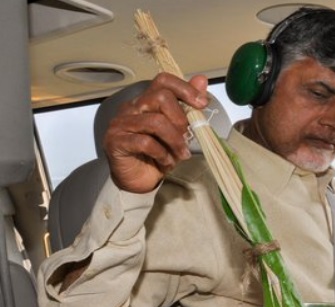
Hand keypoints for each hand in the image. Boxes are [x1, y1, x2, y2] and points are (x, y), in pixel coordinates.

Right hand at [103, 72, 208, 192]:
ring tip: (182, 154)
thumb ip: (187, 106)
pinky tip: (166, 161)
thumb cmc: (158, 154)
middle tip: (188, 138)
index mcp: (146, 101)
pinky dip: (161, 153)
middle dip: (181, 119)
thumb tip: (201, 80)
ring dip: (174, 140)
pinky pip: (144, 142)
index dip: (185, 89)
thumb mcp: (178, 131)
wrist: (139, 181)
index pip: (164, 81)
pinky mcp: (116, 141)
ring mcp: (121, 123)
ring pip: (155, 121)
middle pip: (160, 97)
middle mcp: (132, 107)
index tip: (202, 104)